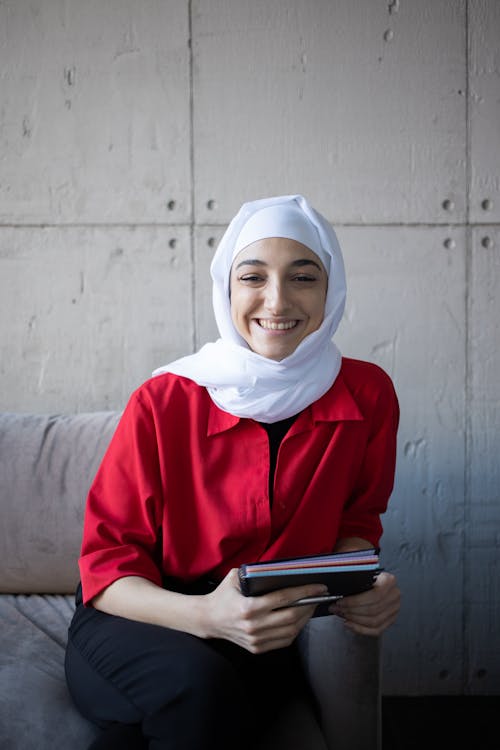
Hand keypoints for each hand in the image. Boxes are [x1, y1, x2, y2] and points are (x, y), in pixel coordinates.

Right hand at [203, 568, 327, 653]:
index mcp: (248, 607)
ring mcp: (256, 640)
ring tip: (311, 606)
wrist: (207, 619)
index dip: (304, 592)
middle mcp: (253, 625)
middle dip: (309, 604)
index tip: (319, 587)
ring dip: (305, 618)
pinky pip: (283, 641)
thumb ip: (254, 572)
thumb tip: (281, 569)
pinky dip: (295, 630)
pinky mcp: (257, 648)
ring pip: (290, 631)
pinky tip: (299, 619)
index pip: (284, 598)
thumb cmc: (223, 595)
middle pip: (291, 616)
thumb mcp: (234, 577)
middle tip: (319, 596)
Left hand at [329, 571, 399, 636]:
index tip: (340, 602)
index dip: (355, 601)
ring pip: (374, 621)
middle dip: (351, 611)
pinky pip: (376, 630)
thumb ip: (355, 581)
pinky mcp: (390, 621)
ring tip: (342, 614)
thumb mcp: (364, 574)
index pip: (373, 595)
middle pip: (372, 610)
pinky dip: (360, 629)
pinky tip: (350, 624)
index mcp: (389, 581)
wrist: (380, 582)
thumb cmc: (370, 578)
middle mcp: (394, 596)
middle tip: (338, 609)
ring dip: (354, 620)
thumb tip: (337, 591)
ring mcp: (394, 610)